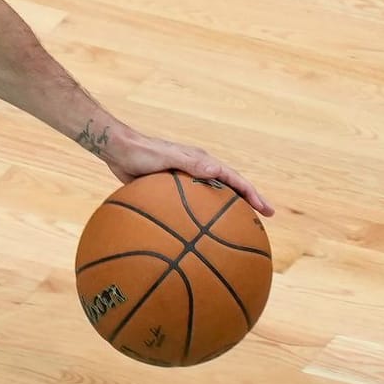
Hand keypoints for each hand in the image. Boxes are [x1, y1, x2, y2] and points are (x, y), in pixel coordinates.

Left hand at [97, 125, 273, 215]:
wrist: (118, 150)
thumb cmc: (142, 152)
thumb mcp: (167, 157)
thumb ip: (190, 163)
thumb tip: (218, 170)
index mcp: (203, 162)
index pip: (235, 180)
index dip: (253, 195)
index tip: (266, 210)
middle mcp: (198, 170)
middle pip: (229, 189)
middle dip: (247, 203)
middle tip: (262, 220)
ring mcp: (186, 179)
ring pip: (212, 198)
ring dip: (225, 212)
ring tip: (236, 230)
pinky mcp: (171, 188)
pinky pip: (191, 205)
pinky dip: (199, 216)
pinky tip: (196, 233)